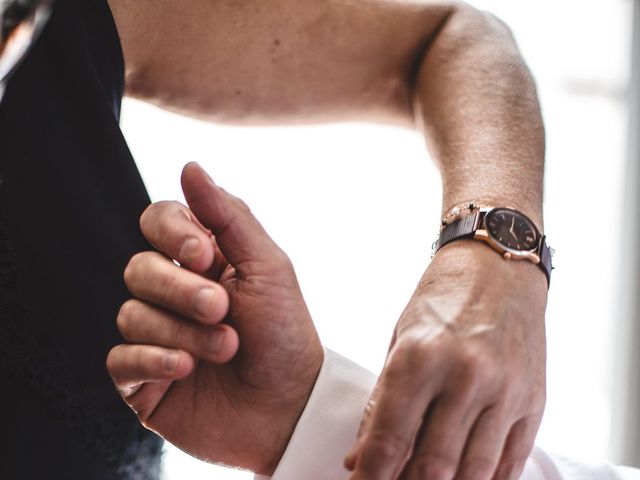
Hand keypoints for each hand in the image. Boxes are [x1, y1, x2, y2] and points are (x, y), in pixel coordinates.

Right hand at [106, 163, 323, 473]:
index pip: (158, 221)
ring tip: (226, 347)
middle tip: (222, 309)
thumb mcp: (268, 267)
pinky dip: (153, 361)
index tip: (205, 252)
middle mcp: (174, 293)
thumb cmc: (286, 335)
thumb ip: (228, 216)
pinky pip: (119, 358)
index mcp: (203, 261)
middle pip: (139, 267)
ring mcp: (156, 335)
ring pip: (131, 314)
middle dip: (181, 289)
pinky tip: (186, 370)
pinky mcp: (143, 377)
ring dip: (182, 332)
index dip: (172, 231)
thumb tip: (190, 166)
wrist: (291, 408)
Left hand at [345, 241, 546, 479]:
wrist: (499, 270)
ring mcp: (504, 390)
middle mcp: (465, 376)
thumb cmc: (442, 302)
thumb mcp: (400, 341)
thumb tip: (362, 457)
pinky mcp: (532, 400)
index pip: (390, 437)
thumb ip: (382, 403)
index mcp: (420, 356)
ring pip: (472, 471)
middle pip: (431, 463)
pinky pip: (510, 461)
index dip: (371, 474)